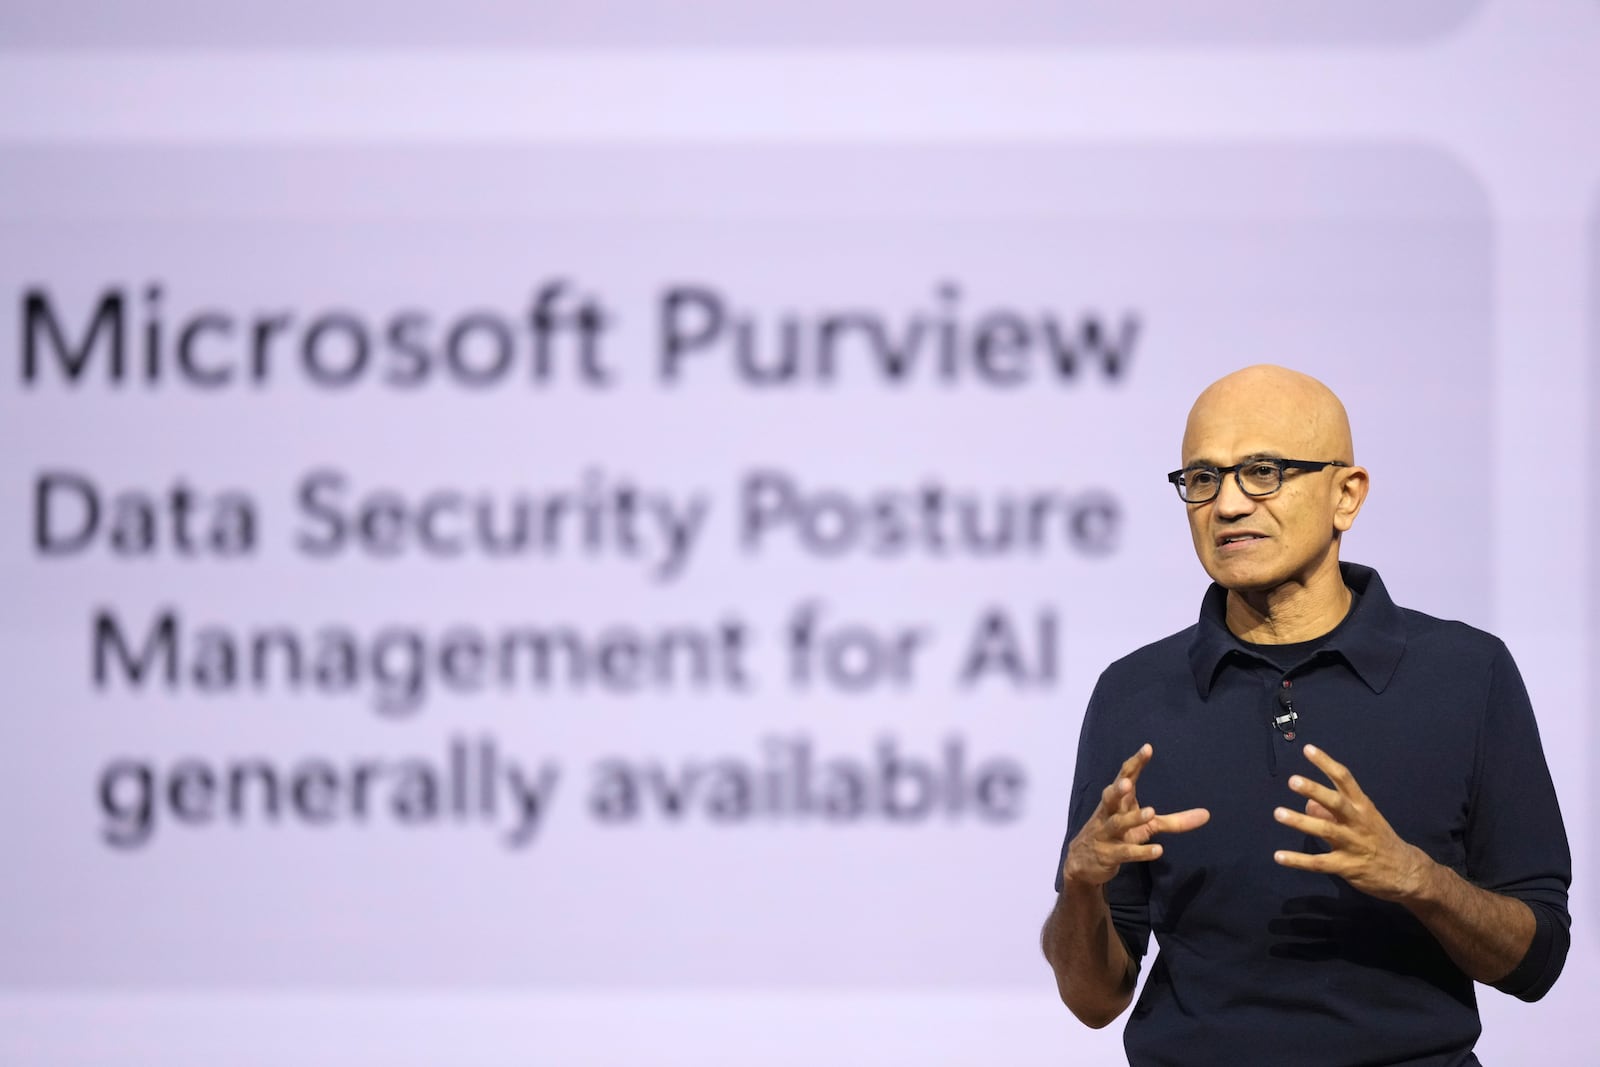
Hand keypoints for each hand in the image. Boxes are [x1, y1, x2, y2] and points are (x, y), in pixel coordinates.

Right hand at [1063, 744, 1210, 887]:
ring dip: (1133, 818)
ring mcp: (1106, 834)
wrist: (1084, 864)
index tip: (1147, 748)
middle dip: (1118, 789)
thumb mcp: (1147, 827)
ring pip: (1117, 823)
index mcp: (1118, 801)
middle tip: (1128, 783)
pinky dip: (1140, 851)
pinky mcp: (1108, 855)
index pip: (1125, 777)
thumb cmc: (1119, 836)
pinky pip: (1125, 852)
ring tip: (1151, 812)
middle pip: (1111, 797)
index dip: (1135, 763)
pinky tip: (1157, 850)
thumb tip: (1207, 814)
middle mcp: (1109, 813)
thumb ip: (1176, 821)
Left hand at [1272, 744, 1430, 901]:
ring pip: (1325, 830)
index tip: (1307, 749)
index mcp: (1362, 806)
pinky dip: (1298, 860)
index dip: (1326, 763)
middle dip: (1314, 790)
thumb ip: (1333, 811)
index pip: (1344, 779)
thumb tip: (1308, 804)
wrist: (1406, 873)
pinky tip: (1278, 856)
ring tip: (1278, 813)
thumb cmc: (1378, 839)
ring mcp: (1352, 845)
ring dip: (1300, 821)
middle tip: (1292, 780)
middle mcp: (1357, 822)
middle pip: (1336, 802)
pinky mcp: (1346, 867)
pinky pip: (1318, 863)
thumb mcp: (1361, 819)